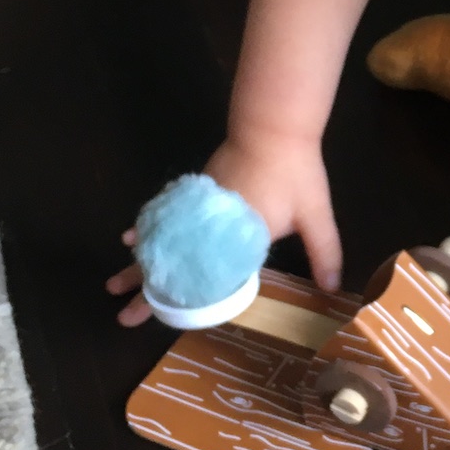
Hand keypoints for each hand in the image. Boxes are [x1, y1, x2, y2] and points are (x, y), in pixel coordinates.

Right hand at [105, 130, 340, 325]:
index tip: (162, 322)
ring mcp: (198, 207)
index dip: (184, 303)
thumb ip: (323, 251)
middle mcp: (210, 227)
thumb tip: (334, 288)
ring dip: (139, 264)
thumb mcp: (315, 214)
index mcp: (238, 239)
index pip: (207, 282)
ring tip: (115, 285)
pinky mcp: (197, 191)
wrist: (273, 127)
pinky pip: (166, 218)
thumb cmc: (295, 172)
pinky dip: (148, 230)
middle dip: (147, 292)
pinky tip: (130, 238)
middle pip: (173, 266)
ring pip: (163, 242)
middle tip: (124, 317)